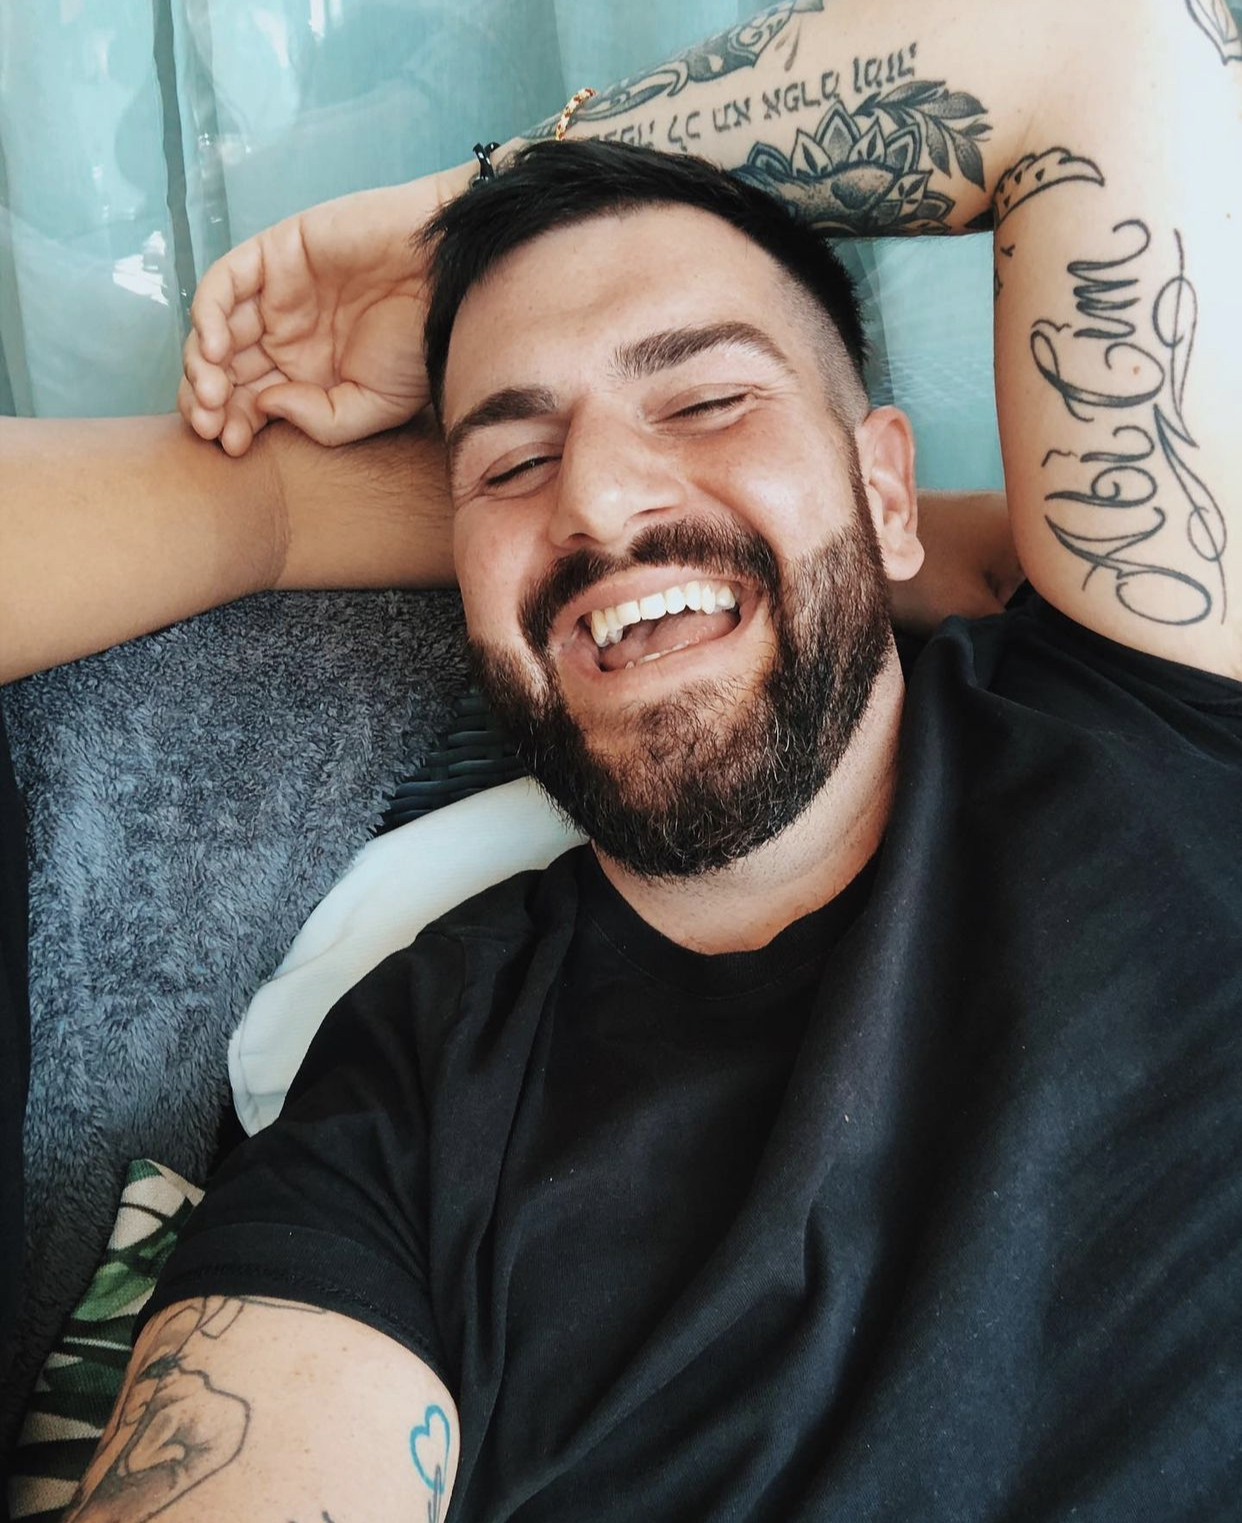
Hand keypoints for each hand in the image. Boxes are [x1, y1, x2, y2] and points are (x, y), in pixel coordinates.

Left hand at [179, 164, 473, 455]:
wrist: (447, 275)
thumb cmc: (422, 340)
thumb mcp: (377, 406)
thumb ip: (321, 421)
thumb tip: (265, 406)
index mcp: (307, 374)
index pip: (248, 402)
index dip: (231, 424)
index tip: (233, 447)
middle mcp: (285, 336)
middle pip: (223, 371)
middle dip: (209, 402)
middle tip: (211, 426)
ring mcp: (276, 296)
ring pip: (215, 331)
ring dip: (202, 366)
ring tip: (214, 393)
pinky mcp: (274, 255)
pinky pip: (223, 284)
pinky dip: (210, 316)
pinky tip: (219, 350)